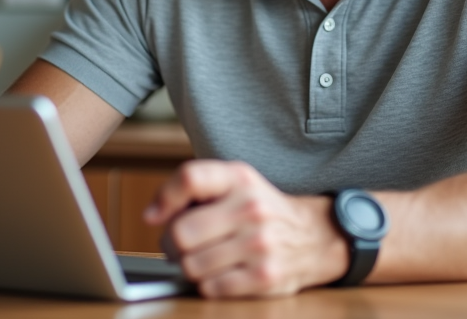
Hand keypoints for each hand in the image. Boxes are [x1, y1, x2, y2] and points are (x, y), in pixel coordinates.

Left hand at [143, 160, 347, 297]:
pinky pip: (211, 288)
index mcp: (238, 178)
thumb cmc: (260, 211)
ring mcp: (260, 243)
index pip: (190, 177)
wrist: (314, 237)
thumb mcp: (234, 184)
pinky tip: (223, 273)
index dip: (164, 199)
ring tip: (207, 259)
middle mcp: (250, 208)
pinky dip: (209, 284)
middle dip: (172, 244)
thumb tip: (152, 215)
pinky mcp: (265, 276)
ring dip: (191, 267)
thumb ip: (193, 189)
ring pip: (190, 266)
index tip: (155, 216)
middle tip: (183, 246)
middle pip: (180, 233)